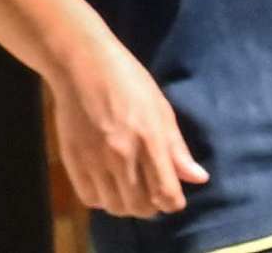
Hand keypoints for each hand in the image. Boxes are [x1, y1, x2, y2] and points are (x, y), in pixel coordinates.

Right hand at [45, 29, 205, 218]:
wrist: (81, 64)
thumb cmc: (127, 80)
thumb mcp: (160, 108)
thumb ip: (177, 148)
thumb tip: (199, 178)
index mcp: (149, 139)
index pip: (166, 193)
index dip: (173, 203)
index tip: (174, 198)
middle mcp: (122, 156)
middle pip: (141, 207)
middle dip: (152, 207)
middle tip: (152, 195)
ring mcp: (95, 161)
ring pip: (116, 207)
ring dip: (127, 205)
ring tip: (130, 191)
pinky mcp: (73, 162)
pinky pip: (90, 199)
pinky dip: (102, 199)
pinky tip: (108, 185)